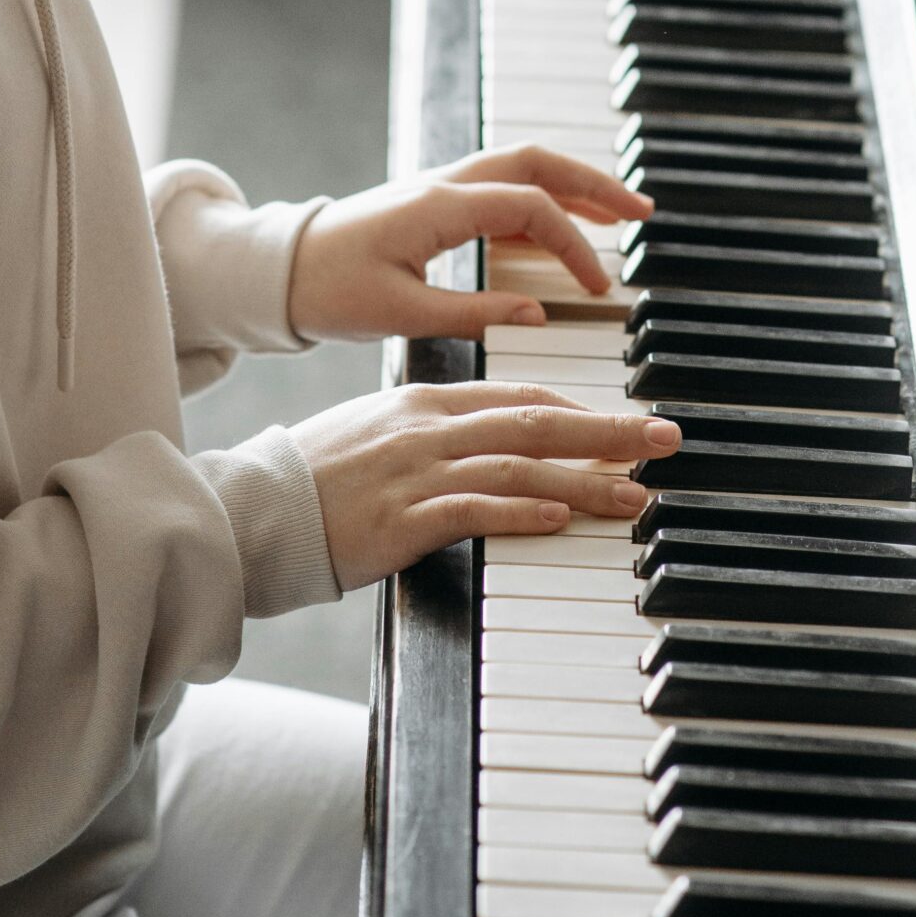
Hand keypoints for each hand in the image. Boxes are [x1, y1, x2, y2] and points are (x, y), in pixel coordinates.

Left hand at [288, 144, 651, 342]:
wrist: (278, 271)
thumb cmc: (329, 292)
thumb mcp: (402, 314)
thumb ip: (476, 312)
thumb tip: (540, 312)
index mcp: (439, 206)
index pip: (530, 206)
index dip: (573, 244)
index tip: (596, 287)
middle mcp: (445, 185)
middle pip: (537, 163)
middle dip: (594, 183)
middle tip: (642, 211)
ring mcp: (439, 188)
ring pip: (521, 168)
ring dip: (572, 185)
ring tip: (618, 214)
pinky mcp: (433, 202)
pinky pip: (499, 188)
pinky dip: (540, 198)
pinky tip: (560, 227)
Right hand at [291, 381, 680, 587]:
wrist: (251, 510)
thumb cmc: (314, 480)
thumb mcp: (377, 434)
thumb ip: (432, 432)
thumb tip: (486, 444)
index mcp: (424, 402)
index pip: (517, 396)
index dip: (577, 409)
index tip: (622, 423)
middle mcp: (427, 428)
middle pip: (535, 422)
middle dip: (608, 431)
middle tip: (663, 438)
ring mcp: (416, 472)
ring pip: (519, 467)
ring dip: (585, 480)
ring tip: (635, 493)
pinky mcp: (402, 520)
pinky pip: (474, 510)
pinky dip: (523, 512)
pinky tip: (561, 518)